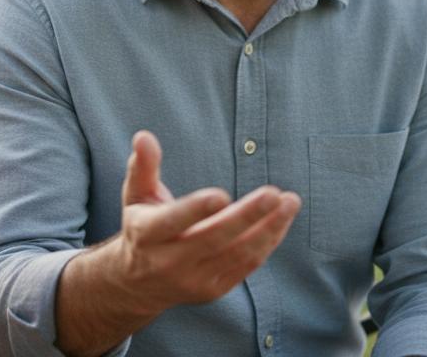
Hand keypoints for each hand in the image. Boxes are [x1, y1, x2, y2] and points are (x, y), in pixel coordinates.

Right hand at [107, 130, 301, 314]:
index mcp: (146, 234)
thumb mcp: (136, 195)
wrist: (140, 284)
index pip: (171, 222)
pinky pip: (246, 266)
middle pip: (212, 239)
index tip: (222, 195)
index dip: (196, 210)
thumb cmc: (142, 227)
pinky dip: (267, 242)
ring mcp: (193, 280)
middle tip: (272, 194)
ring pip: (236, 254)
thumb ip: (143, 166)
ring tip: (290, 202)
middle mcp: (168, 262)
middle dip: (246, 216)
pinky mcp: (213, 289)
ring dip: (268, 228)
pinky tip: (282, 220)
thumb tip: (143, 136)